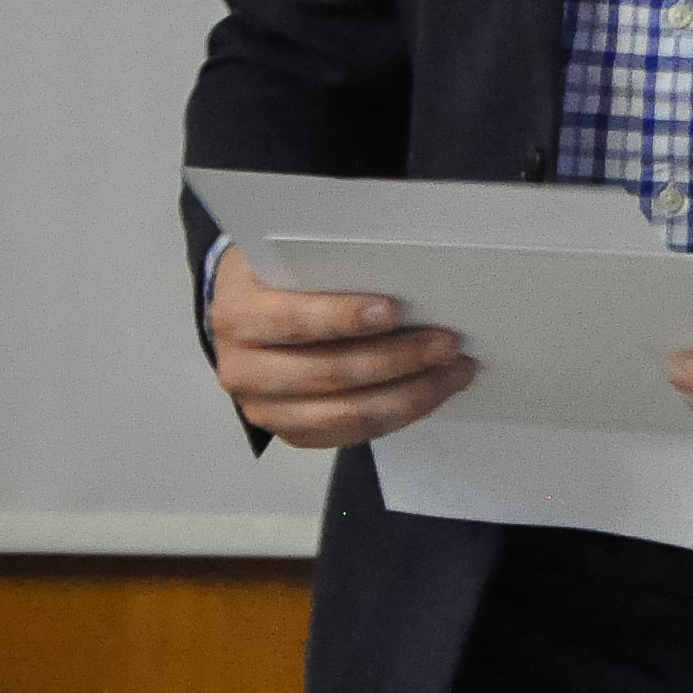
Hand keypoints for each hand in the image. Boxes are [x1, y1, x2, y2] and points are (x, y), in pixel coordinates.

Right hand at [209, 254, 473, 448]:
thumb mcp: (290, 258)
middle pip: (328, 372)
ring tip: (454, 370)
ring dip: (409, 394)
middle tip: (447, 342)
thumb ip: (330, 264)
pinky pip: (350, 434)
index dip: (343, 317)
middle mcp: (242, 368)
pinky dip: (398, 415)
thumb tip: (404, 270)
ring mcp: (264, 407)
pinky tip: (431, 393)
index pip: (292, 319)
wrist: (249, 317)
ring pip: (345, 413)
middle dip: (397, 358)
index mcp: (238, 314)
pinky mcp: (289, 432)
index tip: (395, 310)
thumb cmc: (282, 280)